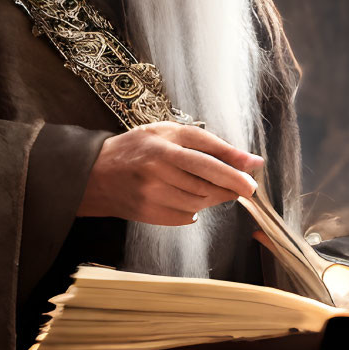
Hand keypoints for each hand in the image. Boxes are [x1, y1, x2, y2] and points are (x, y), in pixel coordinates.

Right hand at [78, 121, 262, 226]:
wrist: (93, 173)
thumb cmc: (138, 148)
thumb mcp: (170, 134)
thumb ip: (210, 145)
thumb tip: (251, 161)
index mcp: (164, 142)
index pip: (208, 156)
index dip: (235, 165)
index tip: (255, 170)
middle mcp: (156, 166)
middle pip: (207, 181)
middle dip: (232, 185)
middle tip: (246, 187)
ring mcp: (150, 192)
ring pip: (199, 200)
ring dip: (215, 198)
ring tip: (215, 190)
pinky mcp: (147, 212)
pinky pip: (185, 215)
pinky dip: (195, 210)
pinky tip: (189, 199)